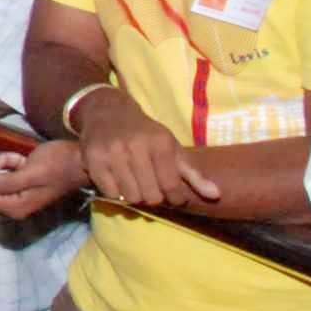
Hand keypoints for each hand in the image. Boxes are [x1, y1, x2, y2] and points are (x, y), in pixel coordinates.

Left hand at [0, 135, 87, 220]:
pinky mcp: (12, 183)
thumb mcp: (33, 173)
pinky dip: (5, 160)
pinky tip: (22, 160)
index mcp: (13, 208)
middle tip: (14, 160)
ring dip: (0, 161)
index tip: (5, 164)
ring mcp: (9, 194)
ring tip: (21, 160)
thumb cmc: (60, 165)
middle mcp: (8, 205)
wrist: (79, 159)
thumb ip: (5, 183)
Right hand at [71, 88, 221, 207]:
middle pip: (151, 196)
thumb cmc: (145, 133)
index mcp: (160, 143)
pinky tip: (119, 180)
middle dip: (154, 197)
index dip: (176, 198)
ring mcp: (112, 153)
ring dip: (135, 196)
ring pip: (130, 196)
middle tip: (152, 188)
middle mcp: (136, 146)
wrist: (107, 112)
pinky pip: (110, 192)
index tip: (174, 196)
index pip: (172, 186)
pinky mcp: (93, 160)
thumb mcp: (172, 147)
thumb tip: (216, 195)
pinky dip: (116, 192)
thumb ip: (193, 174)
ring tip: (136, 184)